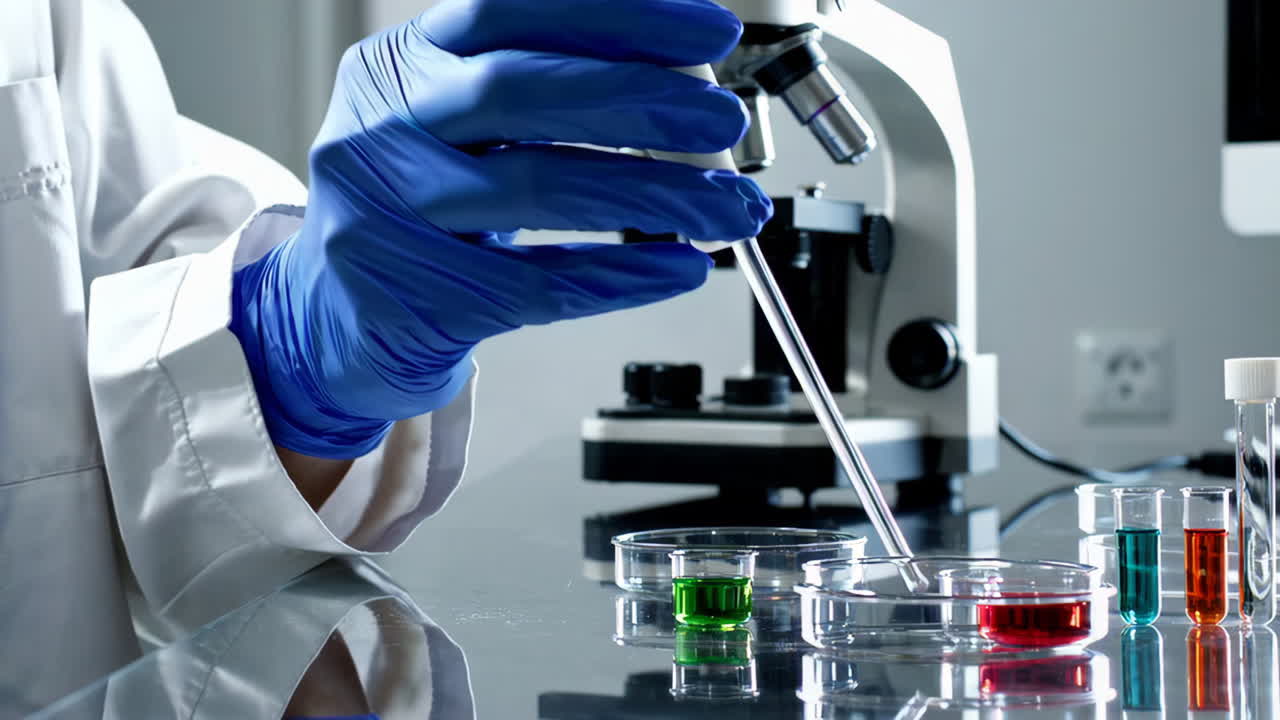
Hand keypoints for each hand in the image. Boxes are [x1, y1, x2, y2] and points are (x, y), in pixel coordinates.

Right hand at [231, 0, 771, 458]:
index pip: (511, 11)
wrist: (332, 316)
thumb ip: (538, 88)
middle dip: (639, 98)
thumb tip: (678, 78)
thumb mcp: (452, 123)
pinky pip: (537, 285)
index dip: (617, 16)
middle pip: (518, 93)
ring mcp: (386, 214)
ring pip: (534, 190)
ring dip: (651, 194)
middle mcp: (383, 128)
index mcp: (403, 64)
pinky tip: (678, 268)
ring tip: (728, 206)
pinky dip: (620, 277)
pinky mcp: (413, 297)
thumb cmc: (418, 206)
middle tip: (721, 119)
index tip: (710, 33)